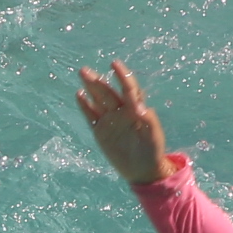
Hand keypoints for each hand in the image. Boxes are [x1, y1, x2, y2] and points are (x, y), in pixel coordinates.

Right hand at [74, 59, 174, 191]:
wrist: (142, 169)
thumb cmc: (152, 150)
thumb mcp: (154, 136)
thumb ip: (149, 120)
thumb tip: (141, 108)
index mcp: (135, 108)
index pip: (128, 88)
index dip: (121, 76)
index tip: (114, 64)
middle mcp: (121, 111)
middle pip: (108, 92)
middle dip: (98, 81)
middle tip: (85, 70)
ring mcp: (109, 120)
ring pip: (98, 100)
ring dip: (90, 87)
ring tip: (82, 74)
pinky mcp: (100, 131)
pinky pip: (91, 116)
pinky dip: (85, 106)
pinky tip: (79, 94)